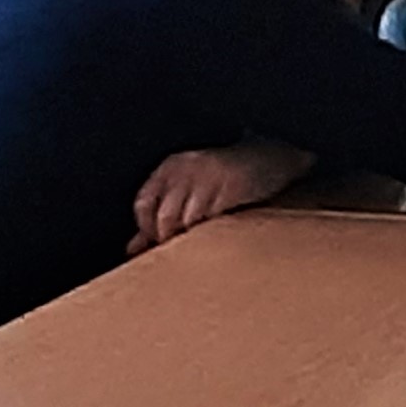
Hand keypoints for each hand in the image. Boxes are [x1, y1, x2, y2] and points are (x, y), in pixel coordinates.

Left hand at [129, 140, 309, 250]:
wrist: (272, 157)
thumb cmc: (226, 179)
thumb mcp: (188, 191)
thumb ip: (159, 218)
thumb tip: (132, 249)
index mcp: (170, 167)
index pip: (143, 205)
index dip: (150, 230)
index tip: (164, 243)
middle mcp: (186, 167)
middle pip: (165, 217)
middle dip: (173, 238)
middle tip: (187, 247)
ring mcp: (210, 175)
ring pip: (188, 220)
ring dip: (195, 237)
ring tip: (205, 240)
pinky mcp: (233, 184)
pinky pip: (215, 217)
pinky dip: (215, 230)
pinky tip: (223, 230)